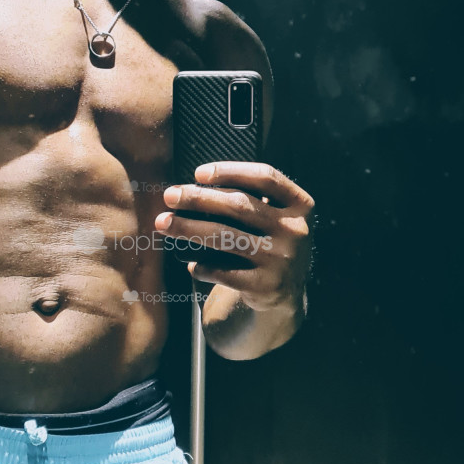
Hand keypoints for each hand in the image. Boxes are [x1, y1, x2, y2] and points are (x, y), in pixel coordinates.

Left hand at [156, 162, 313, 311]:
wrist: (288, 293)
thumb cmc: (270, 243)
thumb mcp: (277, 218)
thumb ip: (252, 200)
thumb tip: (195, 188)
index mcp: (300, 206)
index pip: (266, 177)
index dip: (231, 170)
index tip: (199, 173)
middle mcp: (294, 230)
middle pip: (240, 205)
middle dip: (199, 198)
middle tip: (170, 196)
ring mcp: (281, 259)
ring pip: (226, 237)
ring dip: (188, 228)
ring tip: (163, 223)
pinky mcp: (265, 285)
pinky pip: (224, 271)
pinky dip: (203, 267)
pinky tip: (191, 264)